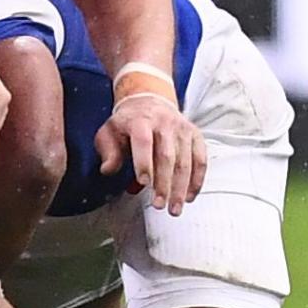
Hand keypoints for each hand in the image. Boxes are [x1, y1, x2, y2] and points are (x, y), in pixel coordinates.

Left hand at [95, 93, 202, 214]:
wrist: (149, 100)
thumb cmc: (127, 122)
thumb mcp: (109, 132)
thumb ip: (107, 151)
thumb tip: (108, 170)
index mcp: (140, 120)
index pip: (143, 141)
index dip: (144, 162)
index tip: (143, 182)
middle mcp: (164, 123)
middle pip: (167, 156)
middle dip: (164, 183)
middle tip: (159, 205)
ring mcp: (182, 129)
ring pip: (185, 161)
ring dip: (181, 188)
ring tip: (174, 208)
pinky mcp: (195, 135)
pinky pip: (200, 160)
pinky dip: (197, 180)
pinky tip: (189, 197)